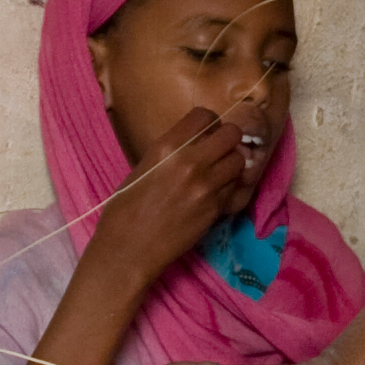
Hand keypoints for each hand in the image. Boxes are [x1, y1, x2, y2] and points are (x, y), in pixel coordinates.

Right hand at [87, 107, 258, 286]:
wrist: (129, 248)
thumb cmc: (124, 209)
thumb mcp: (143, 168)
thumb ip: (170, 153)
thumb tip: (192, 145)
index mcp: (166, 147)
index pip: (204, 115)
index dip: (208, 122)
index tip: (205, 132)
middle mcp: (190, 162)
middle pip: (231, 134)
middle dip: (228, 140)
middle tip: (219, 150)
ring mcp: (207, 186)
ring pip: (239, 161)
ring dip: (232, 164)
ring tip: (220, 173)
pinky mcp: (216, 209)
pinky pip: (236, 188)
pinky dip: (231, 188)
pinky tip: (219, 193)